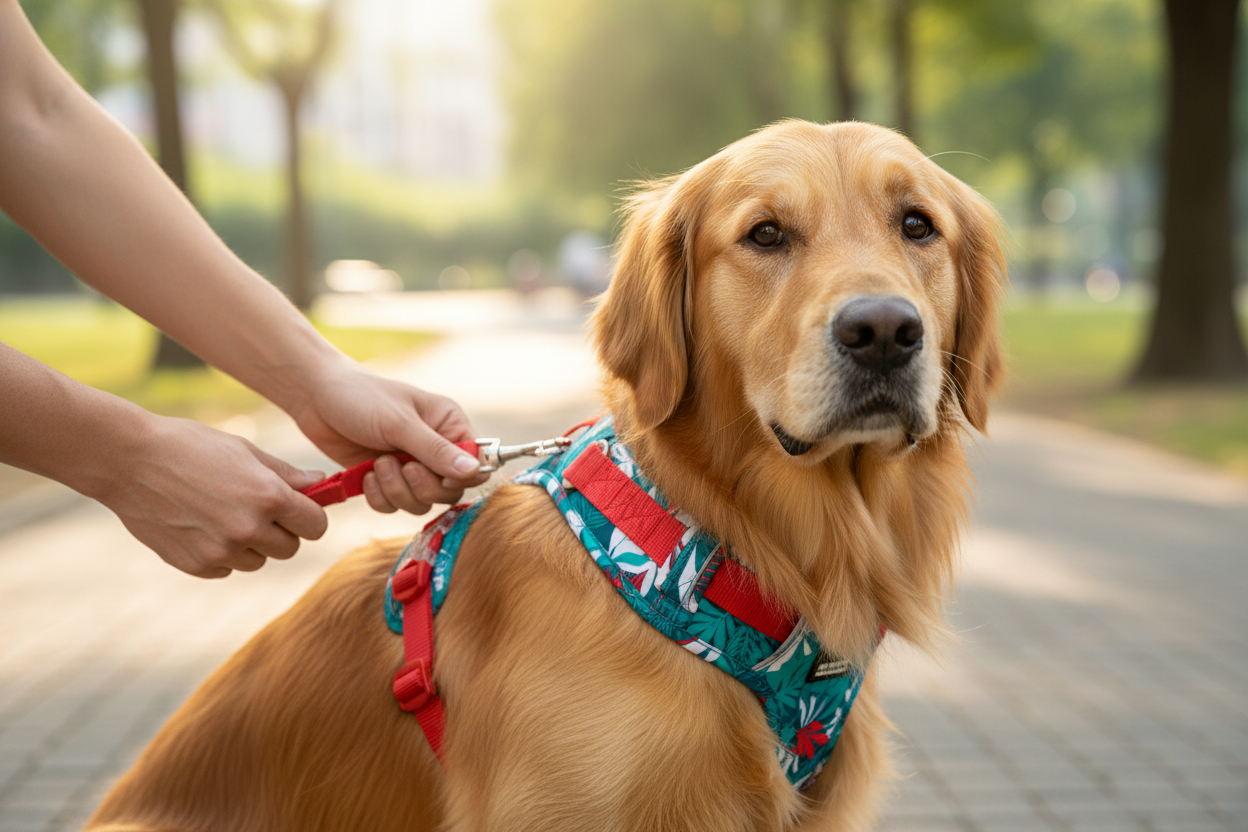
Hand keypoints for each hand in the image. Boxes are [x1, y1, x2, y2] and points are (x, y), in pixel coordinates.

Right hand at [90, 415, 328, 577]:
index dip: (310, 517)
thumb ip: (287, 474)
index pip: (316, 526)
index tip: (299, 509)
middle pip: (291, 549)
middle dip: (282, 531)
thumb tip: (321, 483)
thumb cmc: (190, 446)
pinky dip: (222, 554)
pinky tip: (202, 525)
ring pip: (259, 561)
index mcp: (269, 497)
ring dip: (251, 544)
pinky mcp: (196, 566)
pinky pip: (227, 568)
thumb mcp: (244, 450)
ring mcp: (221, 552)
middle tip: (258, 510)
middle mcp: (249, 529)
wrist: (128, 460)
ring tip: (224, 513)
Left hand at [286, 360, 488, 514]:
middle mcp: (435, 448)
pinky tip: (365, 476)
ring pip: (421, 503)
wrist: (316, 397)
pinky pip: (394, 506)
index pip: (476, 463)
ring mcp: (410, 466)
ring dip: (397, 491)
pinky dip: (380, 497)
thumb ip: (436, 450)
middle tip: (401, 466)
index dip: (460, 477)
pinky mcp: (386, 480)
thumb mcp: (400, 422)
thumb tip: (474, 471)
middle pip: (449, 491)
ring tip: (377, 465)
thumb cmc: (361, 397)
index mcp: (449, 425)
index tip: (436, 473)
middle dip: (421, 486)